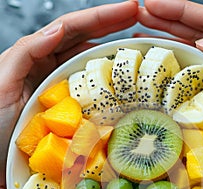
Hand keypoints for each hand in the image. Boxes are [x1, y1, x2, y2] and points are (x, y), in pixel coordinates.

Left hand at [0, 0, 137, 186]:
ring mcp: (62, 91)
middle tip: (139, 18)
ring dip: (113, 54)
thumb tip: (59, 29)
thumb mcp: (4, 80)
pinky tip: (121, 84)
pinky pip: (92, 95)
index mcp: (36, 57)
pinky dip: (107, 86)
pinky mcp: (70, 113)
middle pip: (86, 42)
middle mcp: (51, 70)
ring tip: (136, 46)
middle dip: (113, 27)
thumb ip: (27, 52)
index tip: (128, 10)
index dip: (100, 17)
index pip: (71, 30)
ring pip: (91, 66)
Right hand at [137, 0, 202, 167]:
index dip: (179, 10)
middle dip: (164, 22)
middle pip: (190, 35)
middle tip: (139, 16)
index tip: (154, 5)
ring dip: (162, 45)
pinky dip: (169, 78)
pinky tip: (157, 74)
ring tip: (141, 37)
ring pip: (185, 57)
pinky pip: (185, 86)